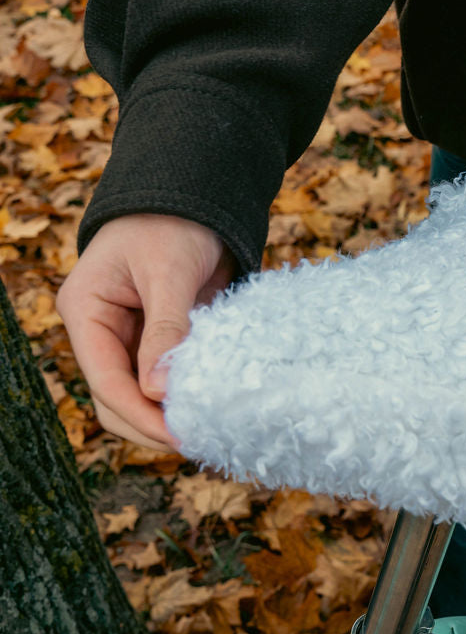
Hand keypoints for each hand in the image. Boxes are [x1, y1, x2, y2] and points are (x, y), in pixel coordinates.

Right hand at [56, 214, 236, 450]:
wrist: (196, 191)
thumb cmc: (174, 220)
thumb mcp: (169, 270)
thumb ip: (165, 328)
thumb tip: (159, 391)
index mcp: (86, 311)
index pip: (105, 381)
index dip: (141, 416)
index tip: (179, 437)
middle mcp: (100, 330)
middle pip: (116, 400)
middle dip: (151, 426)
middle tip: (198, 442)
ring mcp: (127, 338)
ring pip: (138, 397)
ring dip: (167, 417)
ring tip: (207, 434)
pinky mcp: (157, 340)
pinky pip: (163, 380)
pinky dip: (183, 398)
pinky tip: (210, 413)